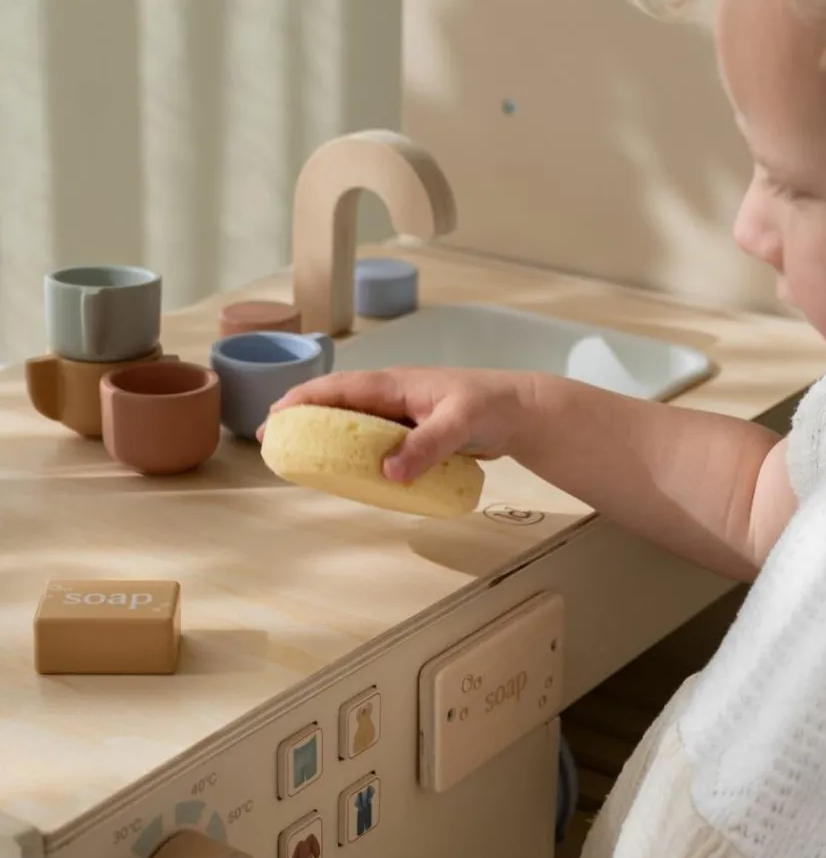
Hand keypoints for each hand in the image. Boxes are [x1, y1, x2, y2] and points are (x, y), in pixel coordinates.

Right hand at [257, 366, 542, 481]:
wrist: (521, 413)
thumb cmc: (491, 407)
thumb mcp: (460, 423)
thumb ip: (427, 445)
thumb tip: (388, 473)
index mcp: (395, 384)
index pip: (339, 388)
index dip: (303, 400)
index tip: (274, 419)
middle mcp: (392, 397)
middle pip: (336, 403)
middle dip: (302, 417)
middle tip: (272, 441)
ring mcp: (402, 415)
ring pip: (353, 422)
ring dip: (324, 435)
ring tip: (297, 456)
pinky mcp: (413, 433)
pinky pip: (374, 441)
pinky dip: (352, 451)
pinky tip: (344, 470)